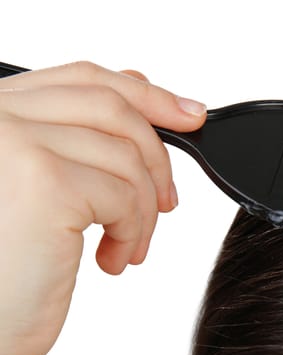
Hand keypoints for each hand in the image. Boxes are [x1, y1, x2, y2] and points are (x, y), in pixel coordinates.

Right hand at [0, 62, 205, 354]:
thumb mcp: (43, 189)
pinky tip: (113, 260)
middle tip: (170, 200)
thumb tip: (142, 95)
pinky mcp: (44, 181)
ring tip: (129, 246)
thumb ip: (79, 137)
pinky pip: (124, 195)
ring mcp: (15, 141)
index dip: (145, 94)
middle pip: (111, 106)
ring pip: (126, 155)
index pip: (83, 78)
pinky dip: (134, 231)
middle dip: (158, 153)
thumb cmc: (6, 273)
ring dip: (143, 208)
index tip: (189, 115)